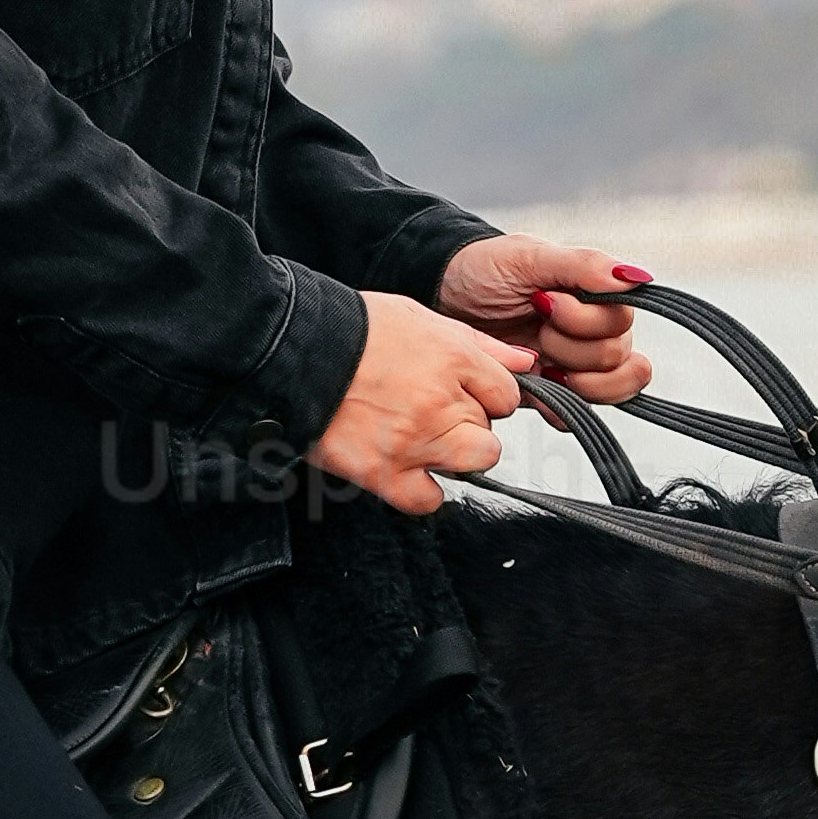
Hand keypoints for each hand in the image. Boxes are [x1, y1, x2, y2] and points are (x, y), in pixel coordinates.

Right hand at [310, 291, 529, 512]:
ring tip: (425, 439)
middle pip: (491, 431)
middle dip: (471, 424)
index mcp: (452, 357)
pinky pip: (430, 500)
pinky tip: (407, 467)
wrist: (292, 352)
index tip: (466, 393)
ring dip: (456, 456)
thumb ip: (478, 345)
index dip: (487, 395)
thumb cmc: (351, 329)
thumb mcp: (420, 318)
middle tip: (436, 412)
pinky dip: (423, 490)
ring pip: (475, 463)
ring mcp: (415, 441)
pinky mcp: (384, 474)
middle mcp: (441, 401)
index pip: (507, 394)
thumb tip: (526, 362)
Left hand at [437, 230, 653, 401]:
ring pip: (608, 390)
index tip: (546, 302)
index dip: (588, 320)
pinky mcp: (550, 393)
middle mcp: (590, 332)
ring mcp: (572, 364)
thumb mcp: (528, 256)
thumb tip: (635, 278)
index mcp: (592, 296)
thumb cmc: (483, 269)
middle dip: (571, 346)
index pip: (623, 322)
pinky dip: (559, 406)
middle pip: (618, 357)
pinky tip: (534, 385)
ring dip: (573, 378)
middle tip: (536, 328)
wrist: (438, 297)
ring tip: (534, 361)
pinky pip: (577, 414)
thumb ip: (582, 266)